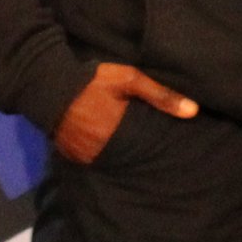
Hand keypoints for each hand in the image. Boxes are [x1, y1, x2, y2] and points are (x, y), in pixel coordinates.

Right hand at [55, 61, 196, 162]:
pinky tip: (107, 146)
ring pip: (110, 162)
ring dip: (118, 155)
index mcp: (118, 134)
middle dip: (137, 153)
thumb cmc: (92, 80)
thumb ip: (161, 95)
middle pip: (128, 158)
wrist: (47, 84)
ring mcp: (83, 156)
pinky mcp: (71, 156)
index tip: (162, 144)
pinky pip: (92, 161)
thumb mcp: (129, 80)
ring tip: (127, 147)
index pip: (145, 150)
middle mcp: (101, 150)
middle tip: (144, 145)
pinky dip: (101, 155)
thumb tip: (194, 112)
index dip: (154, 147)